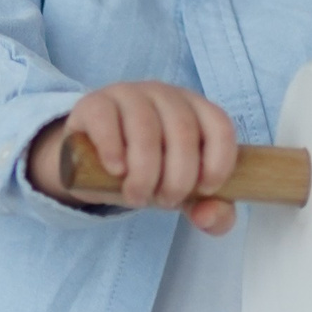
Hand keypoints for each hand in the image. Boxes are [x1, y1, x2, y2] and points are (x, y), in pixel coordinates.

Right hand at [29, 82, 237, 234]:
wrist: (92, 164)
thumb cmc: (149, 172)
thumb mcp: (184, 194)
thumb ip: (211, 212)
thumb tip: (208, 216)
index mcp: (195, 110)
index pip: (220, 126)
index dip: (218, 161)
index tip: (204, 190)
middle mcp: (165, 96)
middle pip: (183, 131)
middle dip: (178, 178)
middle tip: (165, 201)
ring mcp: (129, 95)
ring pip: (146, 128)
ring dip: (145, 172)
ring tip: (137, 197)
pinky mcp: (94, 104)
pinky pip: (107, 120)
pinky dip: (113, 150)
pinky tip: (117, 171)